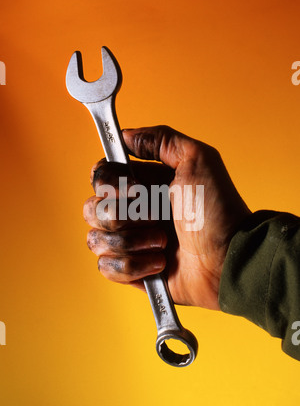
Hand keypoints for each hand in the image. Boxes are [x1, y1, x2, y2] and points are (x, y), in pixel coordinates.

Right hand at [83, 126, 250, 309]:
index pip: (101, 176)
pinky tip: (159, 264)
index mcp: (144, 184)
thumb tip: (127, 135)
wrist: (228, 260)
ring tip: (162, 243)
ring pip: (95, 239)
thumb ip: (161, 140)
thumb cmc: (217, 211)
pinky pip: (106, 266)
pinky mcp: (132, 270)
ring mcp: (131, 242)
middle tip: (155, 217)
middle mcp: (133, 211)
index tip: (135, 189)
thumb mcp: (198, 160)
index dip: (109, 183)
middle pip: (92, 208)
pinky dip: (131, 266)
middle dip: (122, 215)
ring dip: (130, 242)